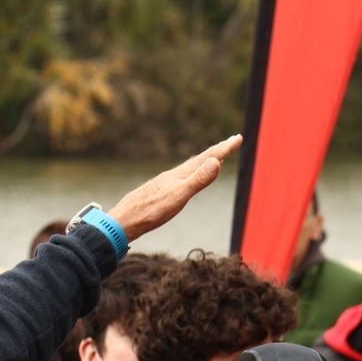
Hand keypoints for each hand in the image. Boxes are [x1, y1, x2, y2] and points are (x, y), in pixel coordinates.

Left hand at [105, 133, 241, 241]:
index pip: (207, 158)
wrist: (123, 221)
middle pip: (199, 160)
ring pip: (189, 168)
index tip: (239, 138)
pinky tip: (185, 179)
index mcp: (180, 175)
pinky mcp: (158, 192)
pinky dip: (190, 174)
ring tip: (214, 158)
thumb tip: (216, 161)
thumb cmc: (151, 212)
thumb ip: (197, 180)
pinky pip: (180, 178)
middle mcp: (173, 175)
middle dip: (217, 151)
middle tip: (232, 142)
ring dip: (204, 162)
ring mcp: (165, 183)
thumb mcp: (178, 197)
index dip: (224, 149)